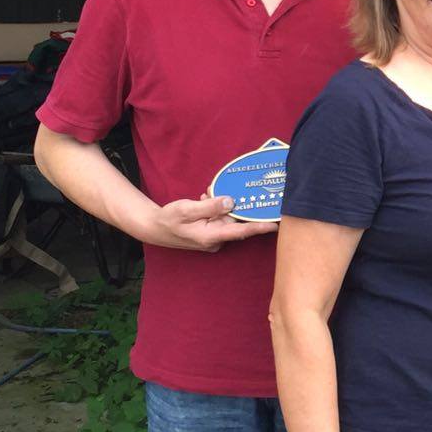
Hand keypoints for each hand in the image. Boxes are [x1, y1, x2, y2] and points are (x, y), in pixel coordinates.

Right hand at [144, 195, 277, 250]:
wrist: (154, 228)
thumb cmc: (168, 219)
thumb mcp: (186, 209)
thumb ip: (209, 206)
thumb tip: (230, 201)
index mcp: (211, 237)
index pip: (241, 232)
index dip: (260, 227)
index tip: (277, 224)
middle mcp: (216, 240)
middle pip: (237, 222)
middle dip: (240, 206)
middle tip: (240, 191)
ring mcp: (214, 237)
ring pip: (229, 218)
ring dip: (225, 205)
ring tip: (208, 195)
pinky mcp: (211, 232)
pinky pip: (221, 218)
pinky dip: (217, 208)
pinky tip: (206, 199)